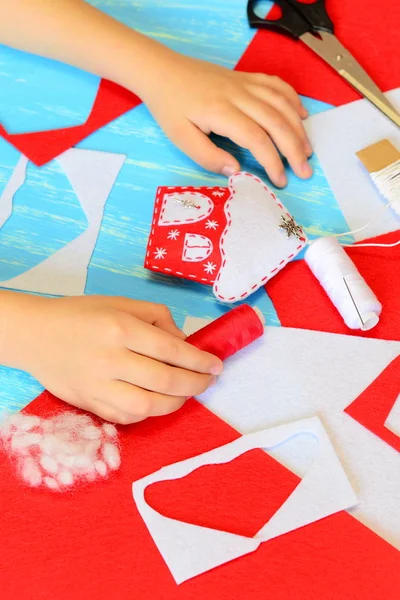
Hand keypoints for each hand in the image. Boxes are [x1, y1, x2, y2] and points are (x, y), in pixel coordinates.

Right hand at [7, 294, 221, 423]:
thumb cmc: (81, 315)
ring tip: (186, 393)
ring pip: (148, 407)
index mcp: (120, 328)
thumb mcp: (122, 303)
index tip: (217, 365)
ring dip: (176, 403)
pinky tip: (157, 402)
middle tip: (208, 381)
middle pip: (165, 381)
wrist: (36, 335)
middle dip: (195, 384)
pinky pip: (127, 418)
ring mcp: (98, 387)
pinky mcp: (89, 405)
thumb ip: (158, 318)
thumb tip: (184, 344)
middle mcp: (110, 359)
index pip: (171, 350)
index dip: (200, 361)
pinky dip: (148, 413)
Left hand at [140, 53, 311, 186]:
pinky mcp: (246, 77)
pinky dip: (293, 99)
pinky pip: (277, 85)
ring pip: (282, 103)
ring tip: (307, 150)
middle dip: (294, 148)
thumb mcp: (180, 138)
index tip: (280, 180)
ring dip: (298, 127)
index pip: (257, 139)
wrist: (162, 71)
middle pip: (277, 121)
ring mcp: (245, 83)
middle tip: (305, 171)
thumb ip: (208, 156)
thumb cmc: (169, 107)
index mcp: (222, 112)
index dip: (272, 161)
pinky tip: (301, 115)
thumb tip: (236, 170)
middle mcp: (239, 95)